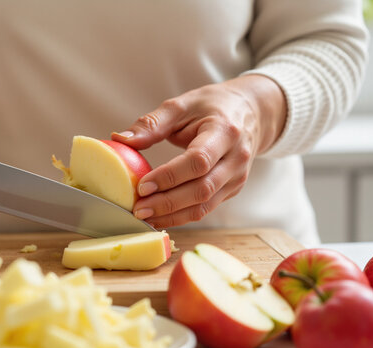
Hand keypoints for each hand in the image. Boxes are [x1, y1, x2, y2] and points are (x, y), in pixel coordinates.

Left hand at [112, 75, 285, 227]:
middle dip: (167, 203)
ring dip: (173, 215)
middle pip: (202, 189)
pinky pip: (206, 209)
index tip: (142, 186)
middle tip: (138, 208)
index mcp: (225, 132)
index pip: (198, 161)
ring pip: (205, 205)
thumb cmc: (213, 106)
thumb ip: (152, 123)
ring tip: (144, 217)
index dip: (169, 176)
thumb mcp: (182, 105)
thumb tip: (120, 139)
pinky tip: (159, 217)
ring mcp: (237, 177)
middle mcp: (236, 158)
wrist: (252, 112)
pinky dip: (181, 216)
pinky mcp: (232, 190)